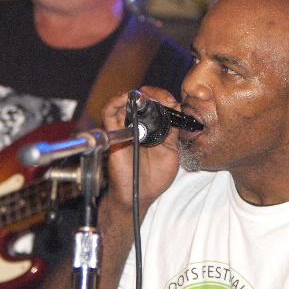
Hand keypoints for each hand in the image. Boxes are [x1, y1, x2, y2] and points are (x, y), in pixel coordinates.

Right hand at [102, 87, 180, 208]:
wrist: (139, 195)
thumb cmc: (154, 178)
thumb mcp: (171, 151)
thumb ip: (173, 132)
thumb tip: (178, 111)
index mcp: (153, 129)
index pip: (156, 105)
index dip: (163, 98)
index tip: (170, 100)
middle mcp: (138, 126)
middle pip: (140, 100)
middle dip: (150, 93)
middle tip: (159, 96)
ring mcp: (125, 129)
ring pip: (124, 102)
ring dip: (134, 94)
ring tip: (143, 95)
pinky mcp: (114, 134)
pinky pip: (109, 114)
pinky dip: (115, 102)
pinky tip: (126, 98)